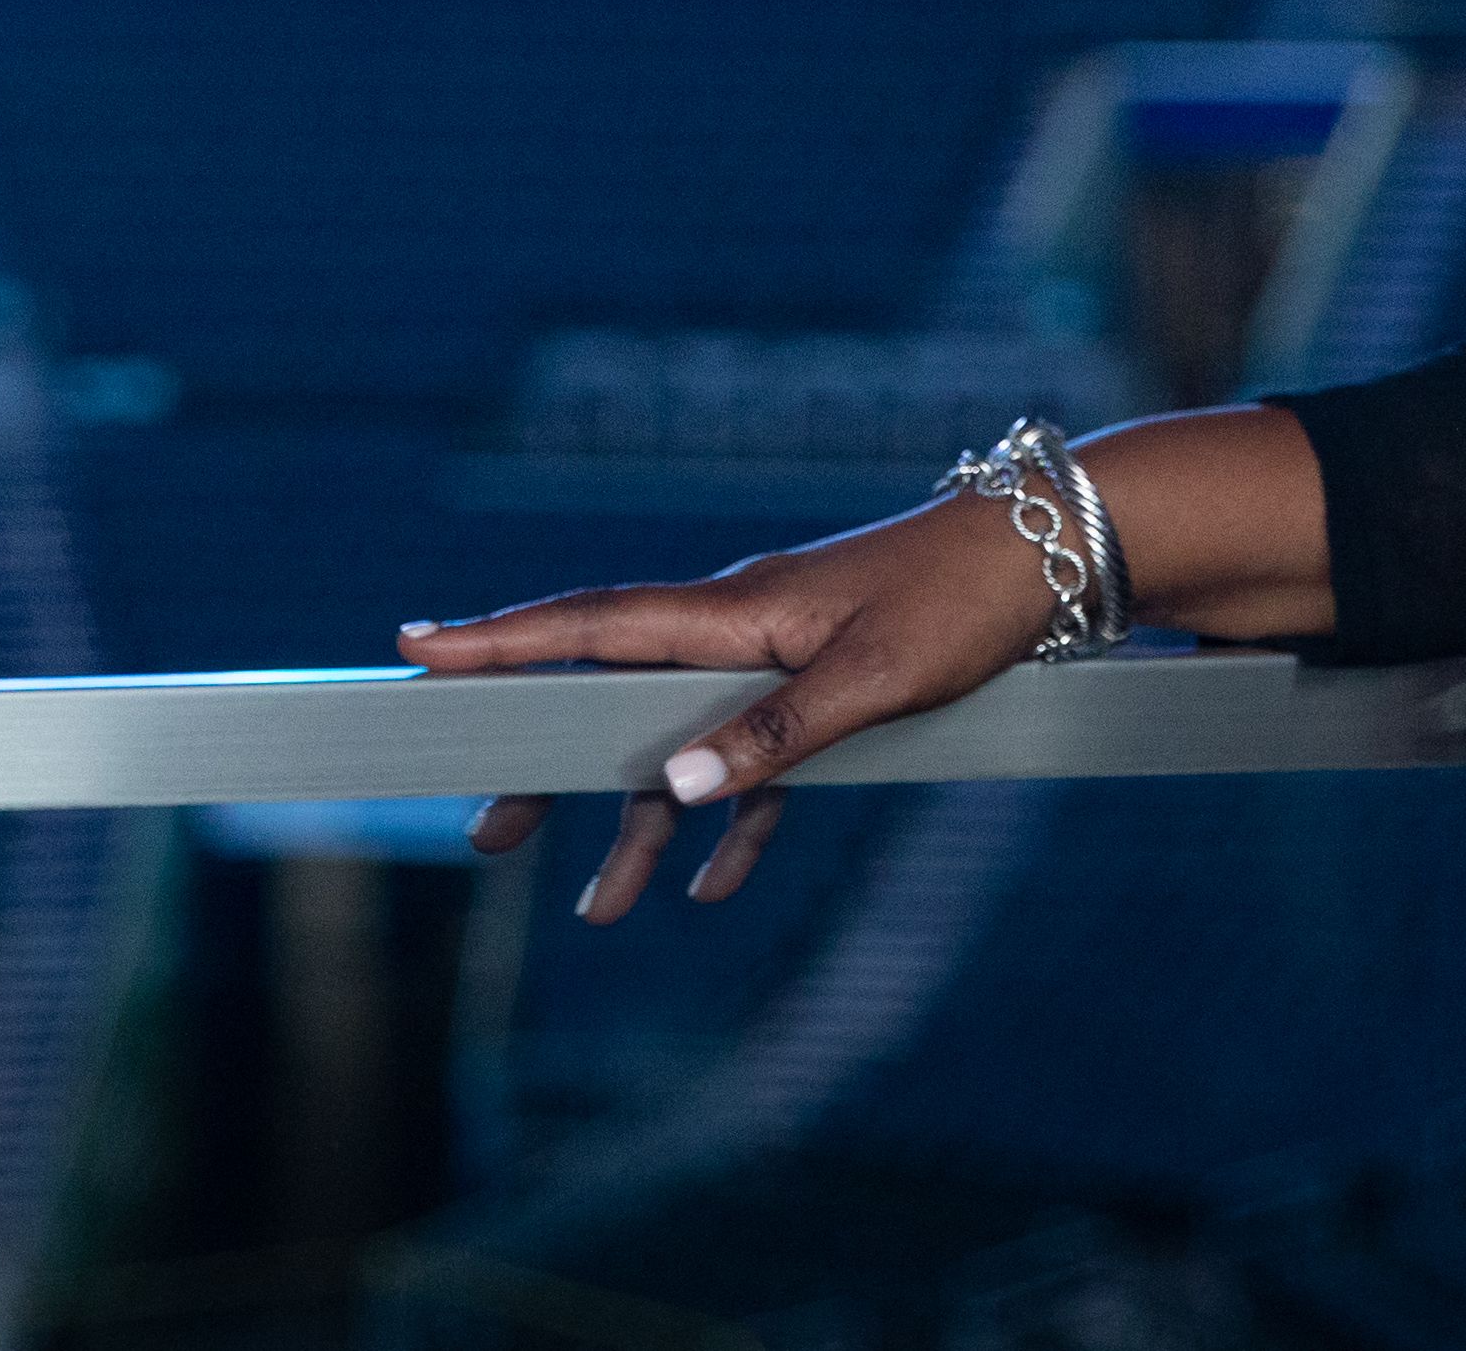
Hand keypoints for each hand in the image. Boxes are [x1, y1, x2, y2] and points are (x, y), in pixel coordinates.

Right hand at [396, 497, 1064, 921]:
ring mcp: (779, 654)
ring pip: (684, 747)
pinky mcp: (826, 682)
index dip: (497, 640)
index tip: (414, 648)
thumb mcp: (868, 678)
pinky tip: (716, 885)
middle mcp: (738, 627)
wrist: (1051, 555)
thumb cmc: (961, 599)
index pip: (588, 625)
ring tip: (598, 910)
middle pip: (614, 700)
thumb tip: (672, 789)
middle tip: (481, 830)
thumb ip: (769, 735)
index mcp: (731, 610)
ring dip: (642, 824)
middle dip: (549, 769)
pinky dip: (733, 821)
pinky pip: (757, 760)